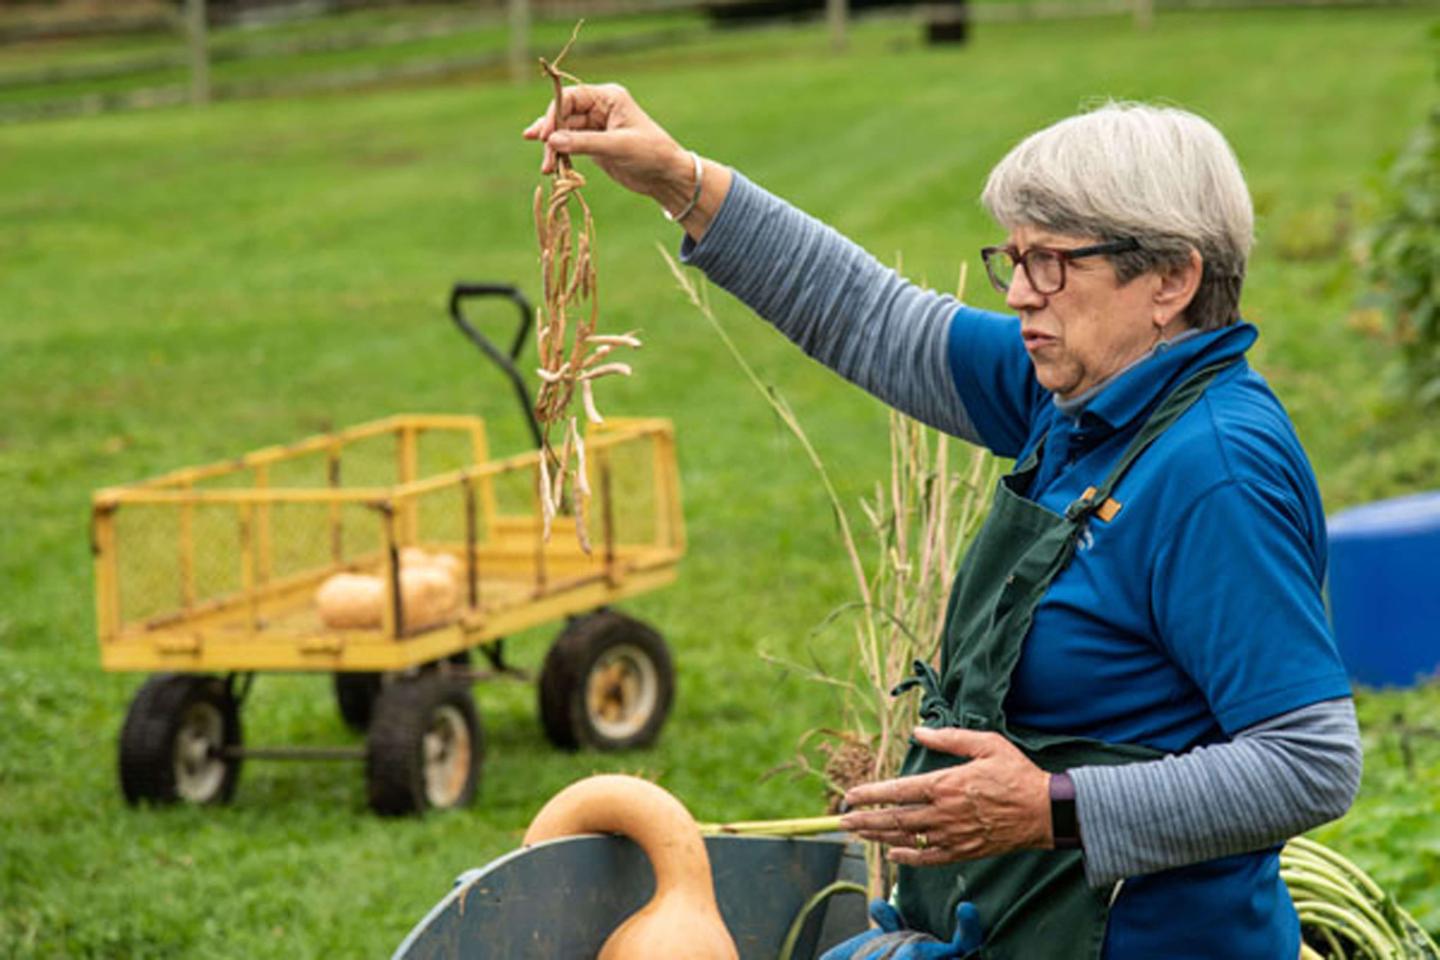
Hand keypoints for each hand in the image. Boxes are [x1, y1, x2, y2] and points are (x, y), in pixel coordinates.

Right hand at [522, 83, 692, 207]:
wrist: (667, 176)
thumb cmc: (651, 153)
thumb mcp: (618, 147)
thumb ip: (584, 142)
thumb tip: (551, 140)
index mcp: (608, 98)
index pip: (571, 97)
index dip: (554, 114)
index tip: (545, 135)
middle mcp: (599, 108)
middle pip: (563, 115)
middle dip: (551, 135)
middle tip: (545, 157)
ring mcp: (595, 126)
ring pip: (564, 132)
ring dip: (553, 149)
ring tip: (547, 168)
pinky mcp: (593, 144)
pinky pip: (570, 145)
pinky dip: (560, 155)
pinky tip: (550, 165)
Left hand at [838, 727, 1052, 865]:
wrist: (1044, 811)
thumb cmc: (1015, 773)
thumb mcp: (986, 744)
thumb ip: (949, 738)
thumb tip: (919, 730)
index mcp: (946, 784)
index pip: (898, 791)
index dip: (871, 794)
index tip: (850, 795)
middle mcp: (944, 813)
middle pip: (895, 819)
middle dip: (865, 819)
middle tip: (841, 820)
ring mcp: (953, 835)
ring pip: (907, 839)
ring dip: (879, 837)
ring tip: (857, 833)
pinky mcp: (964, 851)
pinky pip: (929, 858)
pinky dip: (908, 858)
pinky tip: (892, 855)